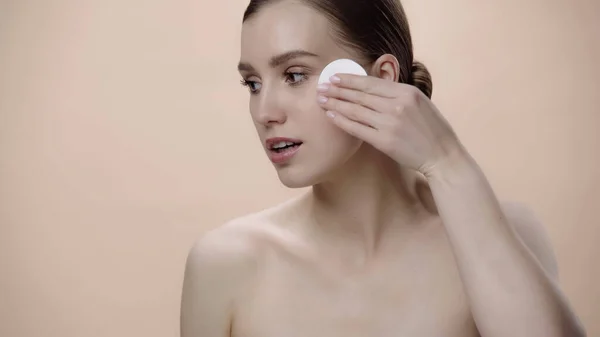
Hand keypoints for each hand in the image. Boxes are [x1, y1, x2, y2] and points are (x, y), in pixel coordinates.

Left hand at [316, 74, 464, 175]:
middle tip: (321, 86)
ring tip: (321, 99)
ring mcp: (390, 123)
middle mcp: (397, 105)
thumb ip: (398, 94)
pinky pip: (358, 128)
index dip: (350, 79)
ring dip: (336, 103)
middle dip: (337, 90)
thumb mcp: (420, 103)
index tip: (335, 77)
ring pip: (356, 110)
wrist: (443, 155)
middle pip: (360, 95)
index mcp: (406, 92)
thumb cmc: (432, 130)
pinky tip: (331, 116)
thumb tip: (374, 86)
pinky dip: (342, 121)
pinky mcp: (385, 141)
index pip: (371, 83)